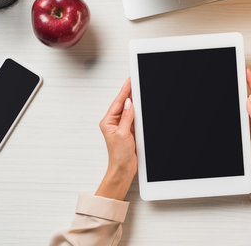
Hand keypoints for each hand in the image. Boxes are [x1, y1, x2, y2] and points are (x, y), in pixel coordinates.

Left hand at [95, 78, 137, 199]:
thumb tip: (129, 103)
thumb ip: (126, 117)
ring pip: (130, 110)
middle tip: (136, 81)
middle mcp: (114, 122)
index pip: (118, 102)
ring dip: (135, 101)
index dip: (125, 90)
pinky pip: (135, 117)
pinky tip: (142, 105)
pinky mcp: (129, 130)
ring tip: (139, 89)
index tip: (130, 80)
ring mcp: (122, 126)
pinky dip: (139, 111)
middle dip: (130, 92)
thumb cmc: (118, 155)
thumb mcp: (123, 134)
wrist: (123, 169)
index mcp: (108, 121)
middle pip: (123, 104)